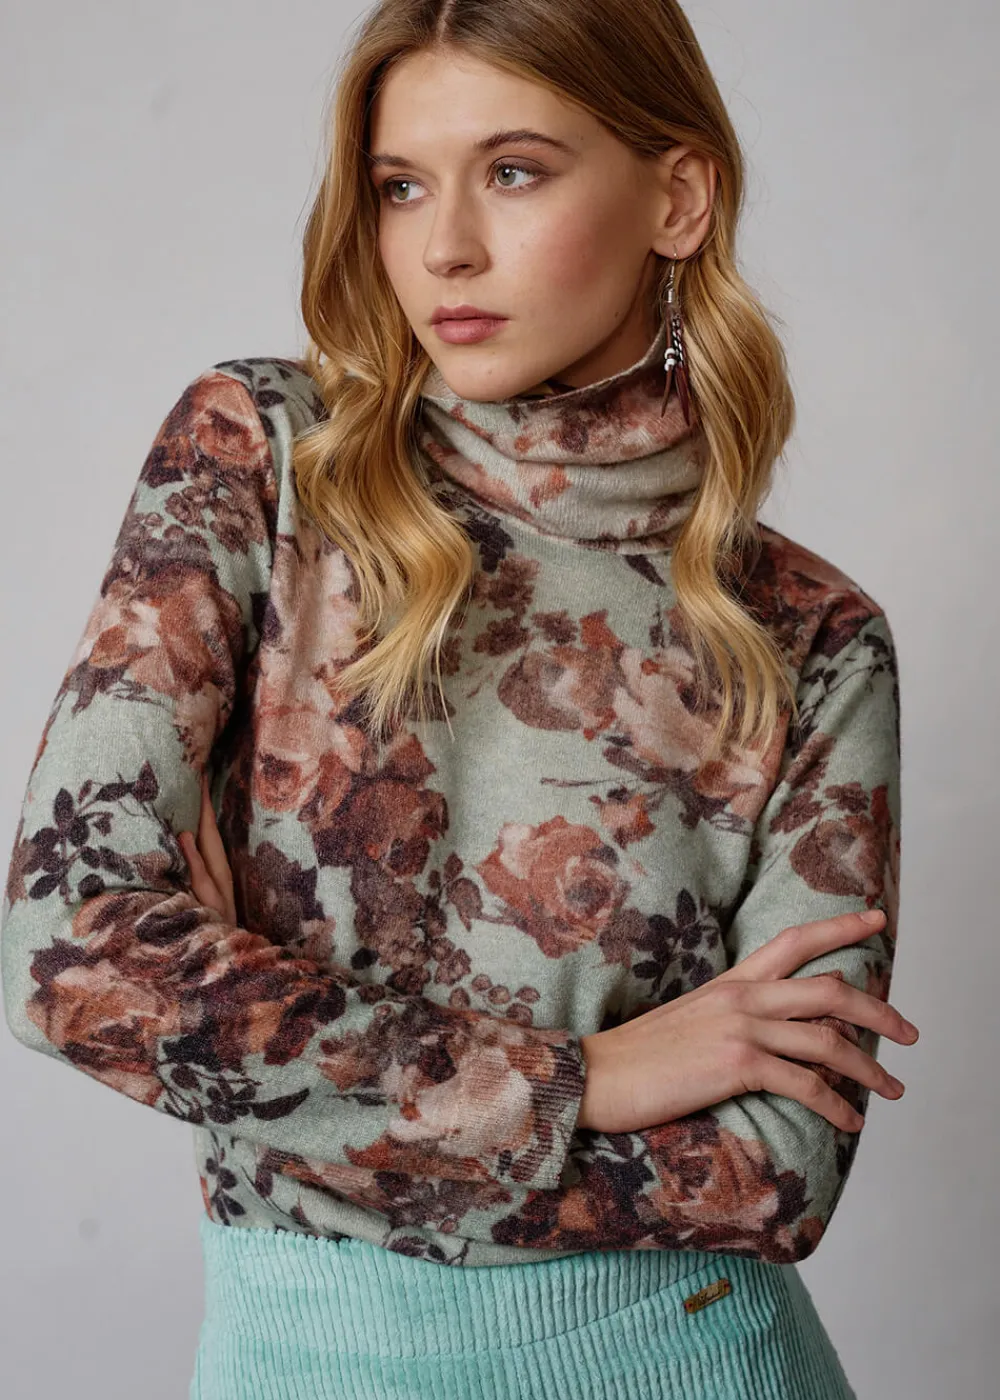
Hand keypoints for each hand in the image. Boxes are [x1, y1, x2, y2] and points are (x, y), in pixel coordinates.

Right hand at [177, 775, 236, 924]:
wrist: (225, 936)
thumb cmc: (214, 914)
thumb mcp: (202, 888)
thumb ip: (194, 861)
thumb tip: (185, 831)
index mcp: (216, 857)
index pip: (208, 822)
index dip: (204, 798)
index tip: (201, 774)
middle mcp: (217, 858)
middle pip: (208, 823)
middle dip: (202, 800)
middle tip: (196, 775)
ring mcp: (214, 866)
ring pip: (206, 833)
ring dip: (200, 814)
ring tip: (192, 795)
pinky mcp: (210, 874)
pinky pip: (202, 844)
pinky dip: (197, 830)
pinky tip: (191, 828)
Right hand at [576, 910, 918, 1135]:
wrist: (596, 1074)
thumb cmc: (640, 1056)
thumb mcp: (695, 1019)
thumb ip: (743, 1011)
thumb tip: (794, 1018)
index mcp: (731, 980)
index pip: (795, 940)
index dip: (842, 927)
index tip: (878, 918)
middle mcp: (741, 995)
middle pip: (829, 989)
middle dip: (880, 1009)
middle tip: (910, 1032)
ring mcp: (739, 1027)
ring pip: (827, 1040)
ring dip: (870, 1069)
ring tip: (892, 1090)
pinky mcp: (735, 1064)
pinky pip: (805, 1084)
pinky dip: (836, 1105)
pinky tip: (850, 1121)